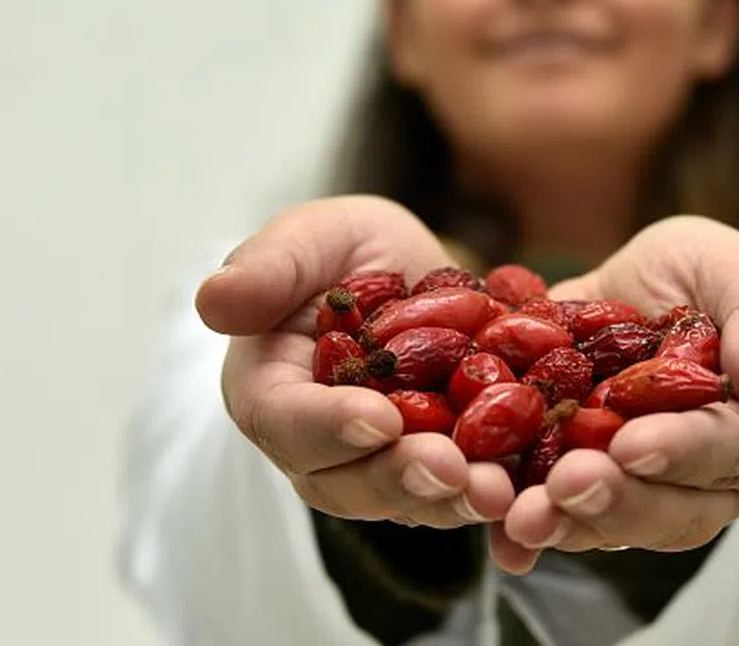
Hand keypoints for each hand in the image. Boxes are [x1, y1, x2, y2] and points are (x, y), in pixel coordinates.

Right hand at [195, 195, 514, 528]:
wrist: (416, 274)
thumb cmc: (348, 250)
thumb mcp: (313, 237)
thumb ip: (268, 265)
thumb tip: (213, 300)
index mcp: (270, 389)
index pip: (285, 421)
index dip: (328, 426)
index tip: (379, 418)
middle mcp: (316, 446)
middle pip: (345, 482)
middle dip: (398, 478)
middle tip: (449, 470)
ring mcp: (377, 467)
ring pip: (406, 500)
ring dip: (449, 500)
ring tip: (495, 490)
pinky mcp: (436, 471)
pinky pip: (458, 494)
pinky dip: (491, 493)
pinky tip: (526, 487)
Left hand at [490, 215, 738, 572]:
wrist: (639, 284)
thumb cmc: (707, 275)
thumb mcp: (738, 270)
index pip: (730, 450)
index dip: (682, 450)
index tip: (631, 444)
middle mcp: (708, 480)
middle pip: (671, 510)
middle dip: (616, 500)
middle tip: (566, 484)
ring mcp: (645, 492)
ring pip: (612, 525)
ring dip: (566, 525)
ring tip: (523, 515)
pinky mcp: (587, 487)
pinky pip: (559, 518)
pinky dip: (526, 533)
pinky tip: (500, 539)